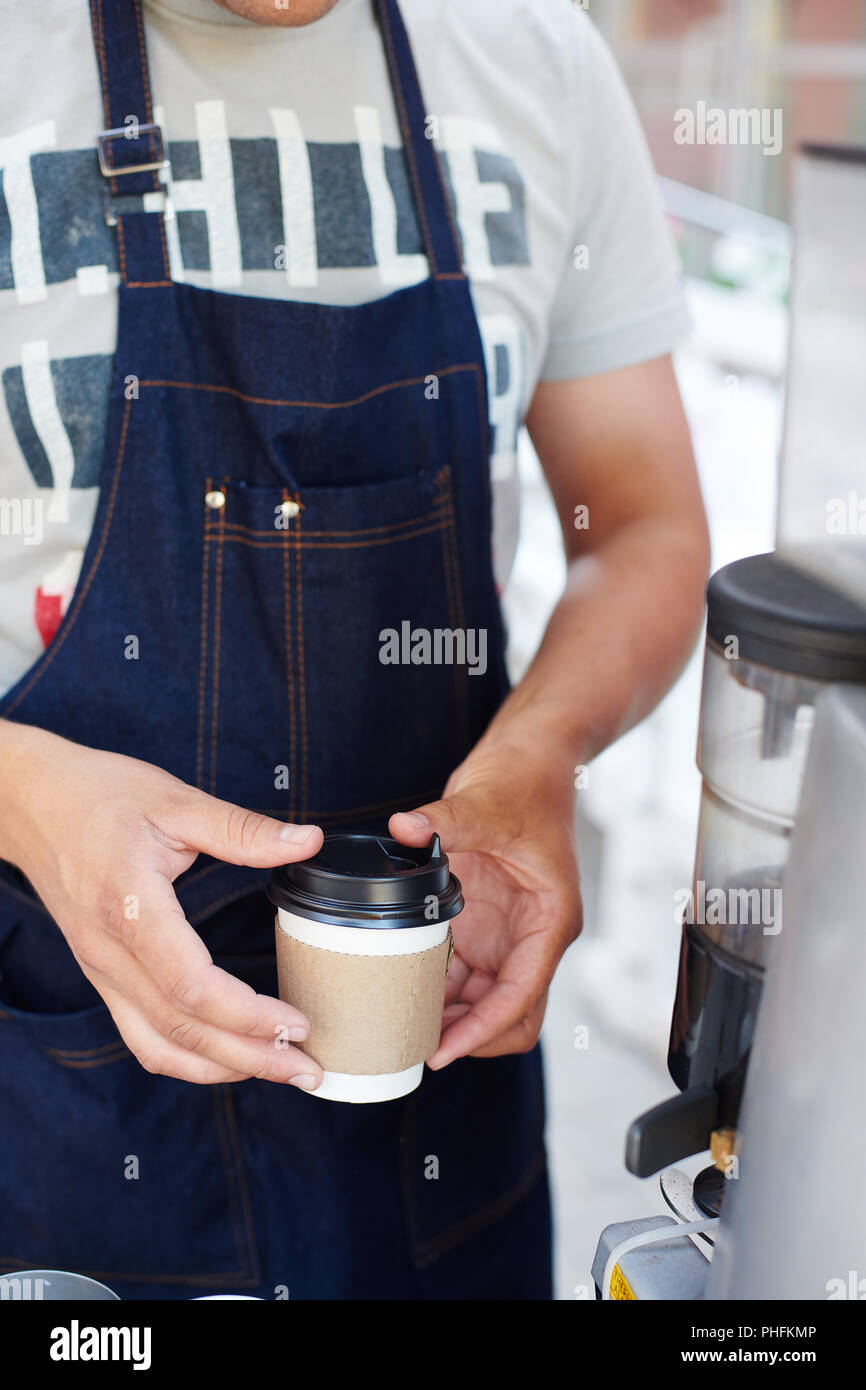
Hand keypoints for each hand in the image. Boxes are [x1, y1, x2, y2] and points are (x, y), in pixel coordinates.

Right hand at [0, 721, 324, 1088]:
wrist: (32, 802)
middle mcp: (110, 951)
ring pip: (158, 1045)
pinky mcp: (101, 974)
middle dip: (251, 1058)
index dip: (248, 1015)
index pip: (192, 987)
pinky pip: (140, 1035)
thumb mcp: (176, 801)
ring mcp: (100, 969)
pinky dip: (186, 1058)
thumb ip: (242, 829)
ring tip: (279, 1069)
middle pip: (181, 1030)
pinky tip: (228, 1056)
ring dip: (221, 1068)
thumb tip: (308, 842)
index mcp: (131, 907)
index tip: (298, 1024)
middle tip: (309, 1069)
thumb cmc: (99, 795)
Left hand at [389, 730, 580, 1064]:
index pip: (521, 994)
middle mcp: (531, 934)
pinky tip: (400, 985)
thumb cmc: (525, 782)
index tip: (444, 1050)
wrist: (530, 758)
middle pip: (511, 1014)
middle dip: (469, 1035)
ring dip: (450, 1014)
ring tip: (402, 1024)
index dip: (483, 1029)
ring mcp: (507, 932)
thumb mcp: (483, 802)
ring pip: (483, 998)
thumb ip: (444, 820)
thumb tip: (403, 829)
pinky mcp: (483, 922)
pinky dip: (437, 985)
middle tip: (418, 1045)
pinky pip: (462, 971)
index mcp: (549, 919)